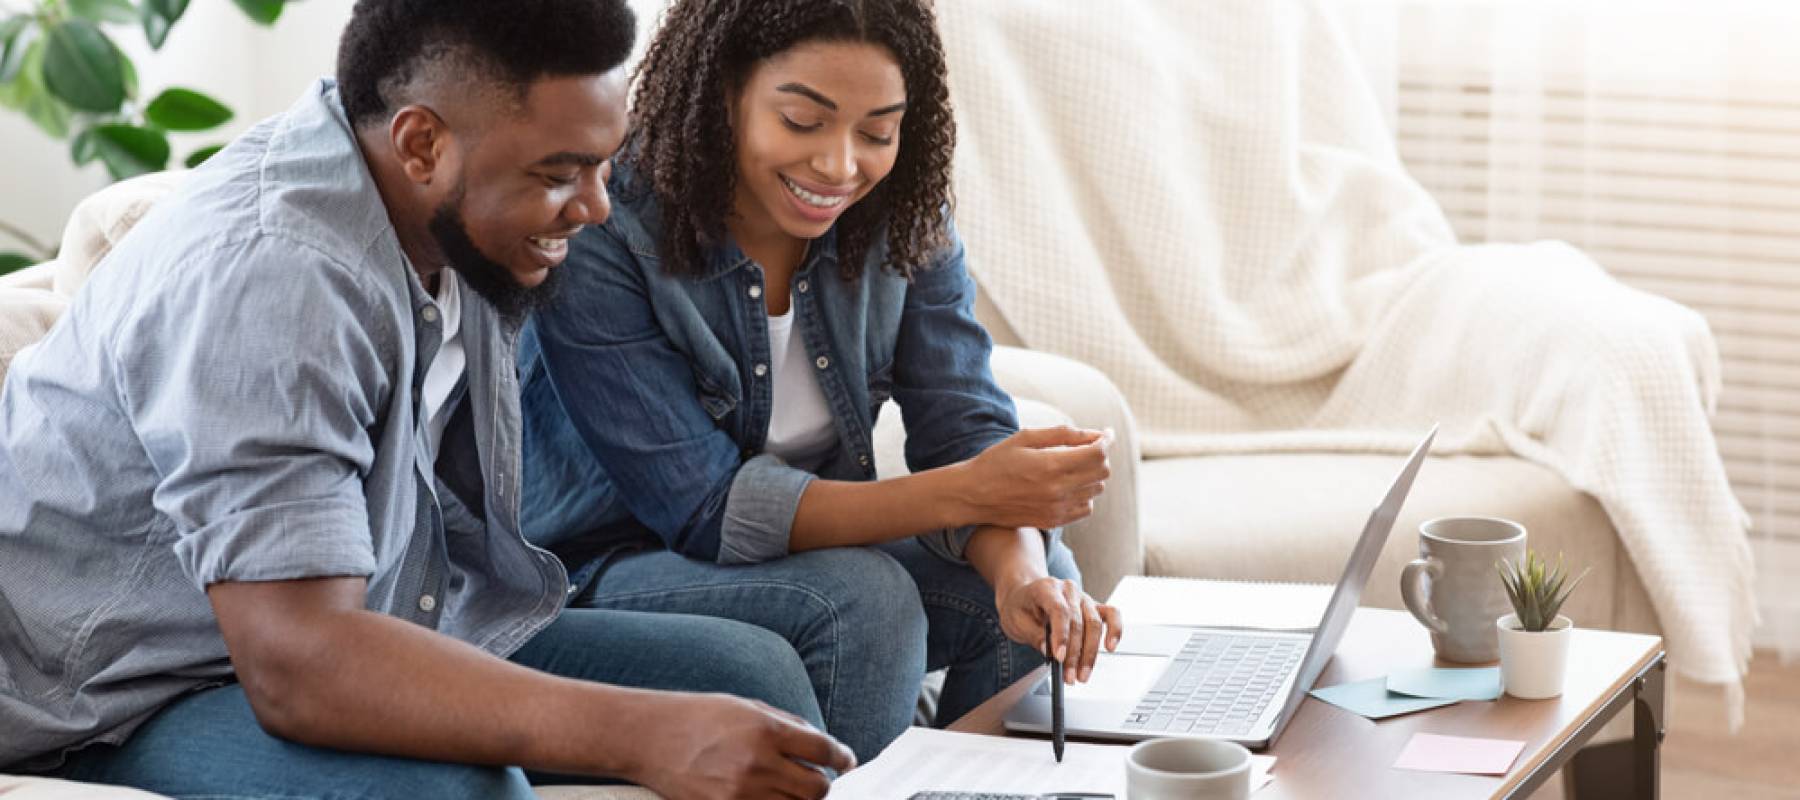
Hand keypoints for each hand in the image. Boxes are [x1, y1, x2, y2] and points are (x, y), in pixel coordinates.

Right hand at [631, 693, 855, 799]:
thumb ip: (787, 723)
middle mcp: (757, 764)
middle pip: (817, 788)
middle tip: (818, 776)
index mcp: (765, 730)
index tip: (845, 760)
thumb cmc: (697, 716)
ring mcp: (740, 793)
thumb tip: (822, 743)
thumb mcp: (746, 706)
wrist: (648, 738)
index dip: (842, 757)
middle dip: (823, 783)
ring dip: (800, 798)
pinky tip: (769, 796)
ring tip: (791, 786)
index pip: (823, 750)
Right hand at [957, 427, 1111, 529]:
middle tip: (1087, 447)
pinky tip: (1069, 485)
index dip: (1106, 440)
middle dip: (1100, 455)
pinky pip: (1086, 508)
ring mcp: (1057, 509)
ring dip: (1093, 474)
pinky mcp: (1053, 521)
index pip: (1098, 453)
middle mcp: (1058, 490)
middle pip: (1102, 472)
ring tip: (1074, 465)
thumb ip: (1063, 434)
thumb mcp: (1025, 437)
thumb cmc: (997, 461)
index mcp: (1051, 465)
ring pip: (1096, 490)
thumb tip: (1094, 434)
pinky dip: (1085, 494)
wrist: (973, 496)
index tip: (1106, 434)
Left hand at [995, 575, 1123, 683]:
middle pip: (1078, 622)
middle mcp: (1068, 590)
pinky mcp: (1094, 606)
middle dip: (1075, 654)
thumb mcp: (1016, 622)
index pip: (1059, 610)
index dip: (1061, 635)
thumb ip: (1033, 635)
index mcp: (1047, 588)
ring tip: (1083, 675)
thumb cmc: (1020, 608)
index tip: (1059, 657)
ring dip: (1090, 653)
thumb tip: (1049, 651)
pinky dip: (1114, 630)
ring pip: (1094, 624)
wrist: (1025, 596)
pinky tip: (1110, 647)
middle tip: (1070, 677)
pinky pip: (1111, 615)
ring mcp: (1083, 597)